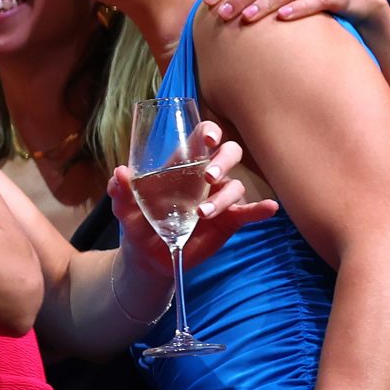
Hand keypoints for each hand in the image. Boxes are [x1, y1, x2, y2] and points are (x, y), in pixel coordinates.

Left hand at [107, 120, 279, 282]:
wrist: (149, 256)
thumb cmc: (139, 223)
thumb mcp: (124, 209)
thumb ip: (121, 191)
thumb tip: (120, 173)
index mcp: (182, 165)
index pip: (202, 138)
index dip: (209, 132)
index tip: (208, 138)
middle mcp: (206, 177)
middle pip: (229, 154)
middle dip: (223, 160)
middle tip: (209, 177)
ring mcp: (220, 198)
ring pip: (236, 186)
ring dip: (224, 197)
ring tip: (203, 214)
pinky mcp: (229, 220)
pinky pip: (249, 212)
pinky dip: (261, 209)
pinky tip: (269, 208)